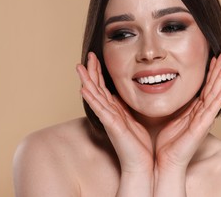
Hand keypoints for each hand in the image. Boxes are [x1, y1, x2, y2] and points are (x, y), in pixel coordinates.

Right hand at [76, 52, 153, 173]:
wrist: (141, 164)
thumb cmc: (138, 145)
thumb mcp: (133, 119)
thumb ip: (125, 108)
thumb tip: (121, 96)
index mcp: (115, 110)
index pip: (103, 88)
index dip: (99, 73)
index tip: (96, 58)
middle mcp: (109, 113)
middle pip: (97, 88)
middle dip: (92, 71)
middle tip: (88, 55)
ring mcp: (109, 119)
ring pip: (95, 96)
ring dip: (87, 81)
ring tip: (80, 68)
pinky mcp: (112, 126)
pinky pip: (100, 110)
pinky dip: (92, 99)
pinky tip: (84, 89)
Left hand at [155, 52, 220, 172]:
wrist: (165, 162)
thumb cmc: (168, 142)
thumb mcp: (171, 117)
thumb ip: (176, 105)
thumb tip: (169, 89)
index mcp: (194, 110)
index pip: (205, 87)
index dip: (210, 72)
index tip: (213, 56)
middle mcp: (201, 113)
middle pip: (213, 87)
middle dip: (219, 70)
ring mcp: (202, 121)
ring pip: (214, 96)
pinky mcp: (200, 129)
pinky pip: (210, 112)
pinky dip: (218, 100)